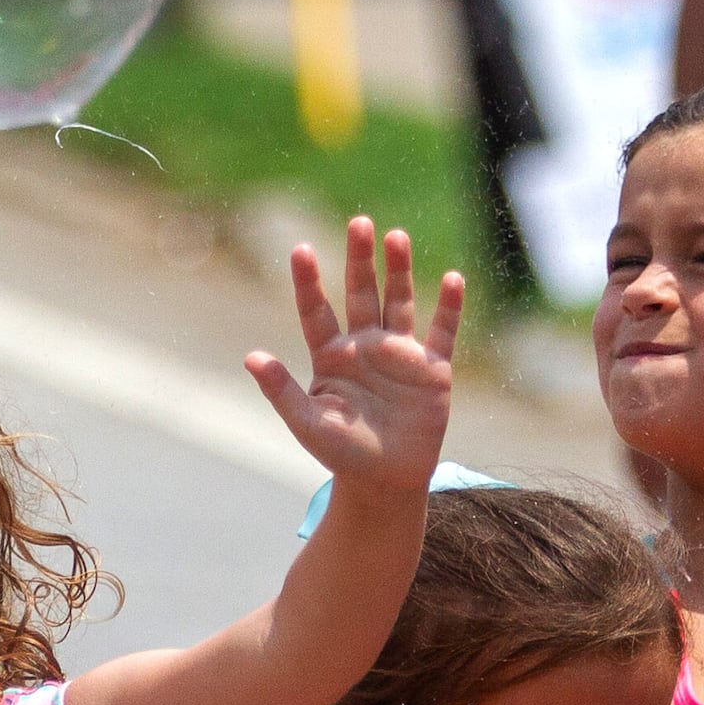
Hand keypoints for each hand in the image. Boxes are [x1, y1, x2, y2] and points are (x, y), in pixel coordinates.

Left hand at [247, 217, 463, 492]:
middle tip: (358, 222)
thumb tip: (251, 357)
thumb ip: (282, 390)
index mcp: (331, 356)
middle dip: (360, 258)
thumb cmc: (342, 454)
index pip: (317, 310)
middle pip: (361, 292)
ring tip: (396, 236)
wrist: (386, 482)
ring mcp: (400, 354)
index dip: (309, 282)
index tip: (301, 250)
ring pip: (400, 301)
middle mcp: (365, 346)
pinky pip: (442, 332)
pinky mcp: (432, 370)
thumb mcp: (307, 423)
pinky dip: (448, 307)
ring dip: (399, 270)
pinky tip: (452, 278)